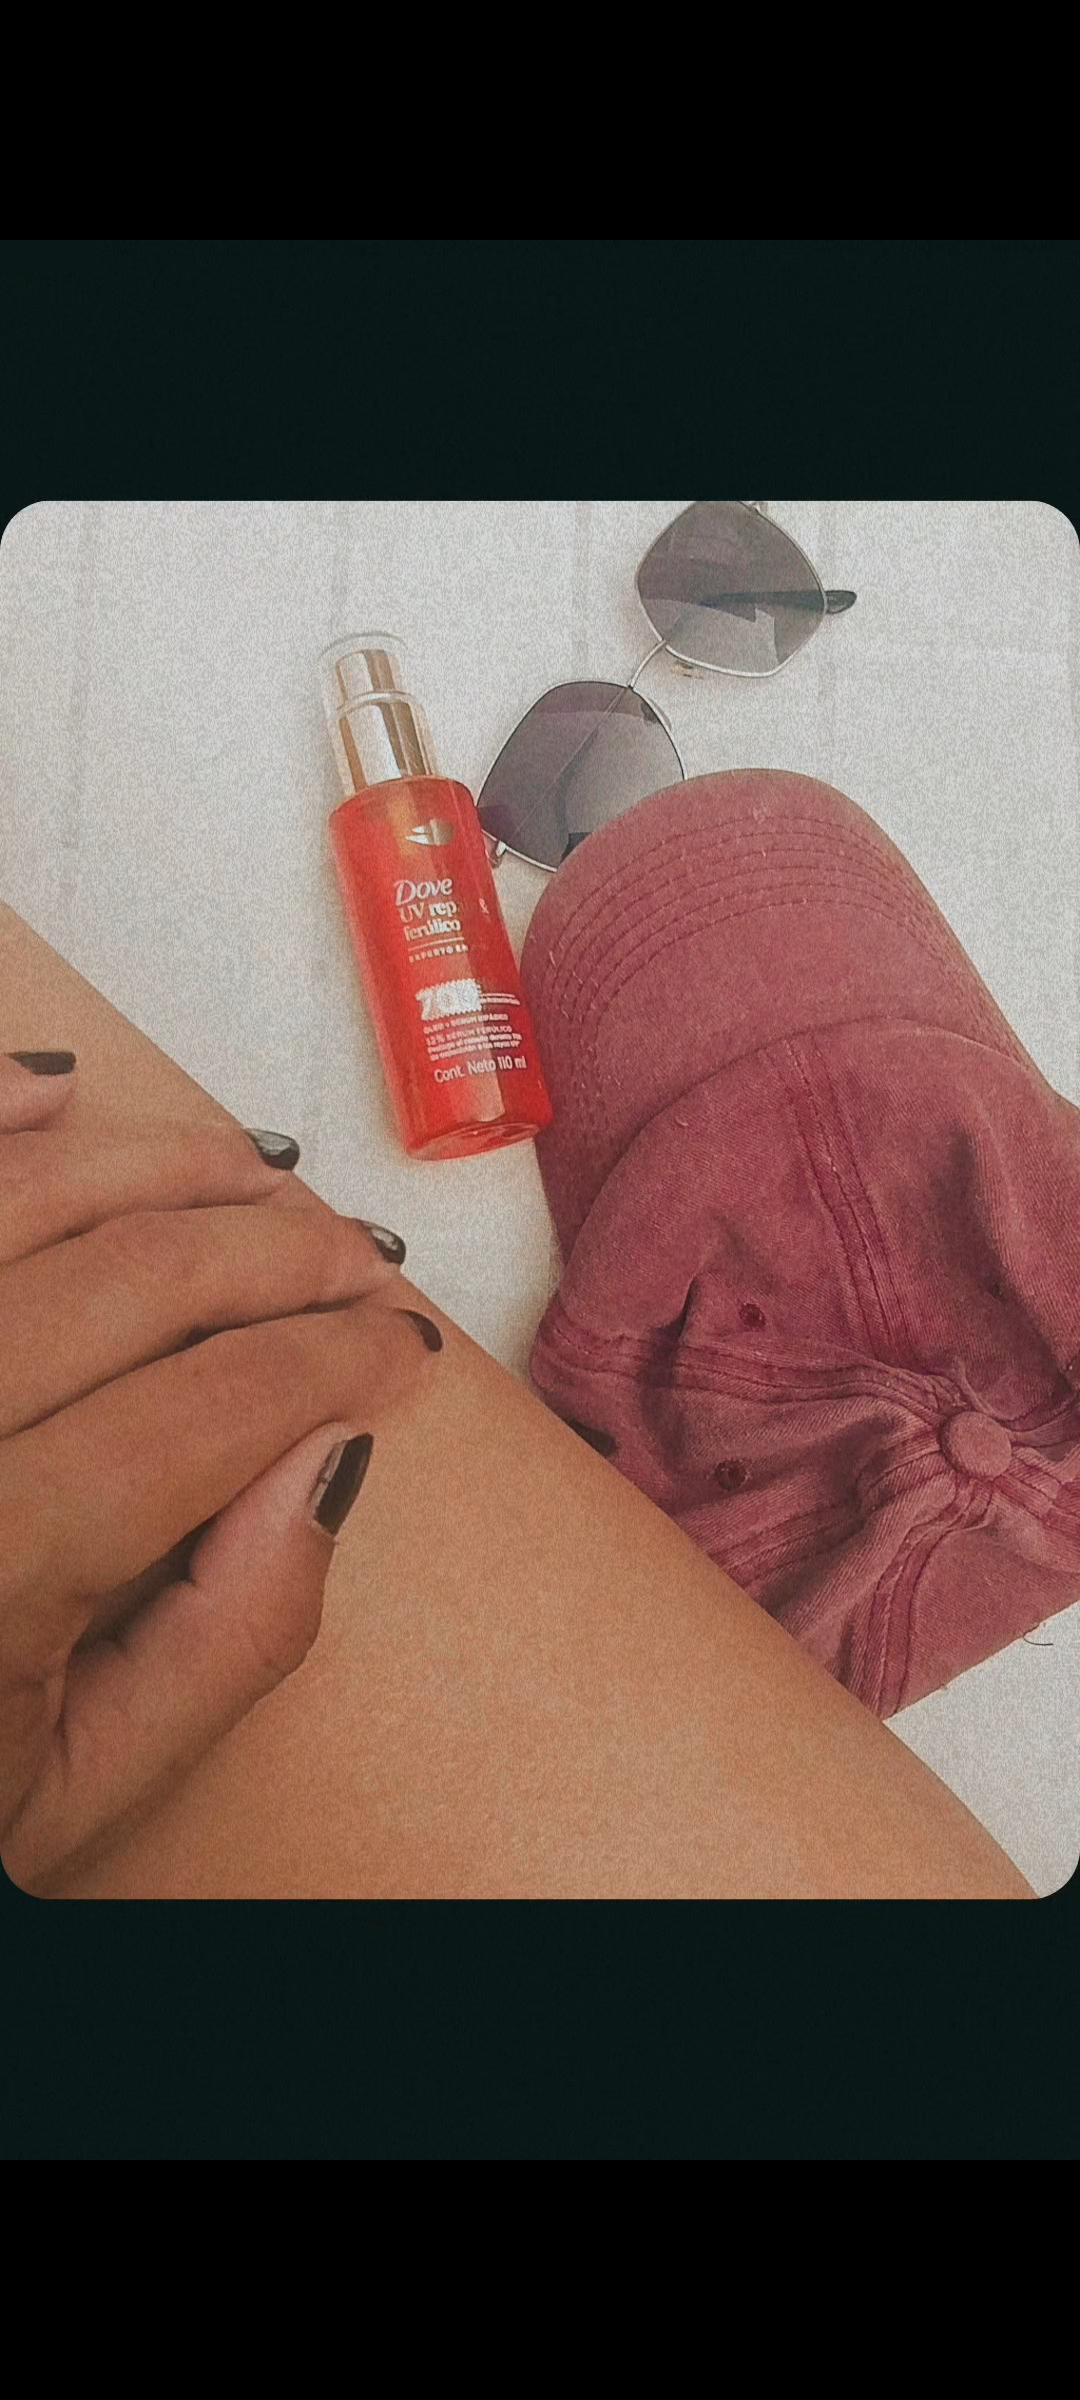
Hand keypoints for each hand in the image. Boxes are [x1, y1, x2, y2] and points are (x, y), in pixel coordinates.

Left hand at [0, 1051, 438, 1891]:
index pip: (211, 1406)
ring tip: (260, 1172)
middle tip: (362, 1255)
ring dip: (163, 1162)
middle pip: (136, 1275)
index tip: (401, 1348)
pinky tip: (61, 1087)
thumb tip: (327, 1459)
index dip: (332, 1358)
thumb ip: (225, 1637)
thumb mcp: (79, 1786)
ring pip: (30, 1197)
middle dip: (283, 1250)